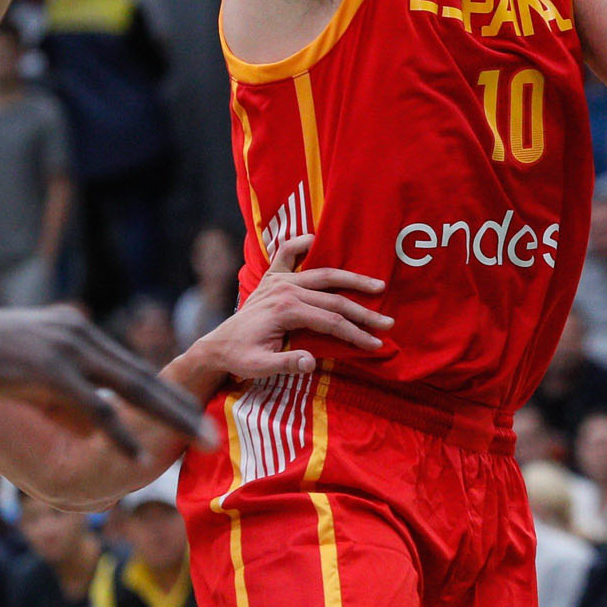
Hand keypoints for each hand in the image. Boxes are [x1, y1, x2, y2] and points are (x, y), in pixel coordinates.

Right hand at [0, 301, 215, 452]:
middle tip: (213, 432)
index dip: (167, 392)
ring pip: (133, 388)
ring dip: (171, 418)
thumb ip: (61, 368)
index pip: (134, 367)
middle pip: (145, 376)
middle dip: (184, 406)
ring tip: (200, 441)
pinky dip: (120, 433)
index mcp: (80, 332)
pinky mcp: (47, 368)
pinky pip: (94, 406)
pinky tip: (140, 456)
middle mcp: (82, 335)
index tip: (196, 413)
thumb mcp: (30, 351)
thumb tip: (82, 399)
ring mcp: (67, 350)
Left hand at [191, 235, 390, 379]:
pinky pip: (287, 251)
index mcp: (285, 310)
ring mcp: (279, 280)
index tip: (376, 344)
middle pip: (335, 298)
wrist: (218, 346)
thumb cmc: (240, 358)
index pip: (331, 322)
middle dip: (364, 312)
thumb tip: (312, 362)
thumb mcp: (260, 367)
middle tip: (388, 322)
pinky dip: (303, 243)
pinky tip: (319, 240)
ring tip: (378, 284)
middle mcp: (285, 289)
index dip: (356, 334)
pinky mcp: (272, 277)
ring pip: (324, 274)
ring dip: (352, 279)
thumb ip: (286, 364)